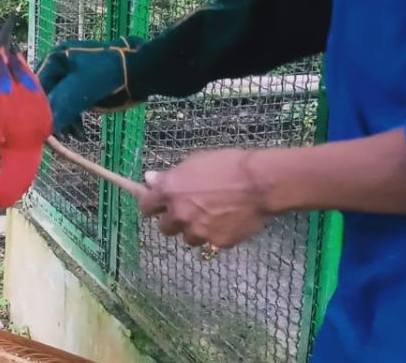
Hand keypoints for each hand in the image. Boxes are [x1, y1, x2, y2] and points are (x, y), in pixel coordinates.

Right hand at [36, 37, 143, 135]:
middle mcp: (59, 69)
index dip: (38, 108)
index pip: (37, 87)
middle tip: (60, 138)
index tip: (42, 128)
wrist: (142, 71)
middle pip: (47, 98)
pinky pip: (71, 109)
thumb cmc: (110, 72)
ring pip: (59, 106)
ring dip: (64, 124)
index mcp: (55, 59)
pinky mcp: (82, 92)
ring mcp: (71, 80)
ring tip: (75, 137)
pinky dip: (74, 122)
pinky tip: (80, 135)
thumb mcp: (84, 86)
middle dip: (53, 118)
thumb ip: (62, 103)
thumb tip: (44, 126)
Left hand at [138, 149, 271, 248]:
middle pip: (164, 228)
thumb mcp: (194, 162)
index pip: (145, 207)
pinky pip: (211, 242)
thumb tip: (149, 179)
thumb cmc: (227, 165)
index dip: (152, 206)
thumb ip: (170, 176)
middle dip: (173, 220)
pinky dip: (216, 234)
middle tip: (188, 211)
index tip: (158, 205)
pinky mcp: (218, 242)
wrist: (260, 183)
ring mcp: (198, 231)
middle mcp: (179, 214)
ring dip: (194, 230)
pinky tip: (228, 220)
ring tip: (212, 216)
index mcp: (169, 192)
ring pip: (188, 238)